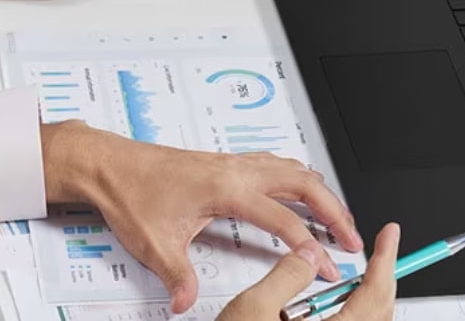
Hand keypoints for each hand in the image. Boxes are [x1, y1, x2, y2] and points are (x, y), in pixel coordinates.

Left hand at [42, 121, 366, 313]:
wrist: (112, 163)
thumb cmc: (132, 192)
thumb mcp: (155, 243)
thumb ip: (179, 276)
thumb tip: (188, 302)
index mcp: (227, 189)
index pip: (283, 219)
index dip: (309, 244)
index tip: (326, 262)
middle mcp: (237, 170)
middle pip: (305, 184)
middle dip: (336, 211)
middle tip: (352, 237)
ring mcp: (235, 163)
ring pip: (295, 169)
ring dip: (322, 192)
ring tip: (338, 216)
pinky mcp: (228, 162)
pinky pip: (277, 163)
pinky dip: (300, 177)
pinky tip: (301, 189)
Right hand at [220, 223, 399, 320]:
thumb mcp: (254, 308)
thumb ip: (288, 274)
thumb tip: (309, 254)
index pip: (374, 294)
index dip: (385, 259)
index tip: (390, 236)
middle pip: (378, 314)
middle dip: (381, 280)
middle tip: (378, 254)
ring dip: (364, 303)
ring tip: (353, 283)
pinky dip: (349, 319)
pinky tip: (329, 312)